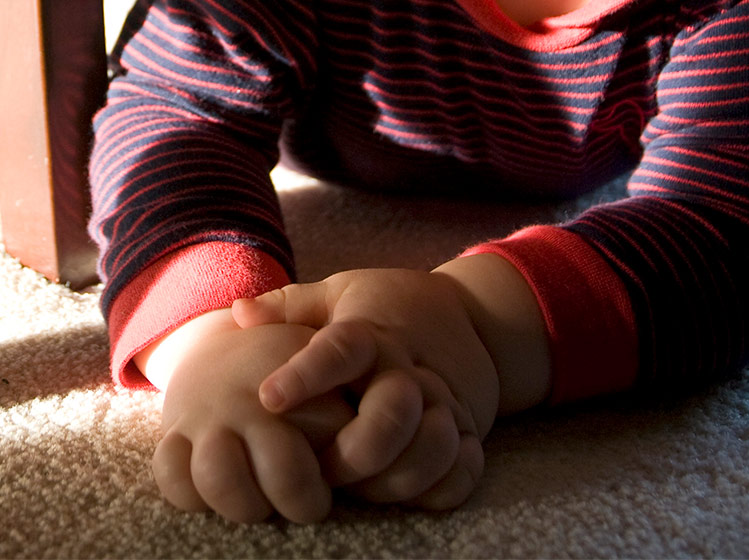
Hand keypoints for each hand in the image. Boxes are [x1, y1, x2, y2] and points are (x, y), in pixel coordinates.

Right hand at [148, 315, 353, 523]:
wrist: (226, 343)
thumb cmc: (295, 366)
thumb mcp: (328, 367)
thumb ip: (350, 404)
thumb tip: (369, 444)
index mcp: (299, 379)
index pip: (331, 430)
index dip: (345, 462)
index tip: (342, 479)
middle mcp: (252, 399)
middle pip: (281, 467)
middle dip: (299, 498)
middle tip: (311, 507)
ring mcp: (209, 416)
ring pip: (219, 476)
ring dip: (244, 504)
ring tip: (262, 507)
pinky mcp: (174, 433)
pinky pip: (170, 473)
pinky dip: (190, 496)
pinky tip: (215, 499)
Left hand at [232, 268, 501, 510]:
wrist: (473, 314)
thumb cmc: (390, 307)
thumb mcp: (343, 292)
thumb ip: (292, 306)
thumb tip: (239, 312)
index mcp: (372, 333)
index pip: (341, 350)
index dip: (306, 374)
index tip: (269, 396)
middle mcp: (410, 368)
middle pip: (393, 413)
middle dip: (357, 451)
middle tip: (325, 469)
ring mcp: (445, 401)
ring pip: (431, 448)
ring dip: (395, 479)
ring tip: (364, 486)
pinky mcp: (469, 429)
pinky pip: (463, 470)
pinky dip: (439, 489)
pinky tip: (410, 492)